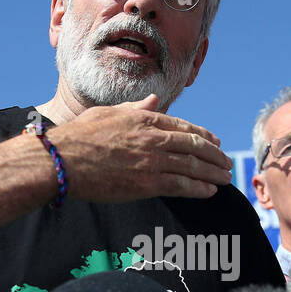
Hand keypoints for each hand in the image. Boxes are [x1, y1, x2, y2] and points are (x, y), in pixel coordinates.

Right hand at [48, 95, 232, 201]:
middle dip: (215, 156)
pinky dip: (199, 188)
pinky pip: (182, 186)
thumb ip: (135, 108)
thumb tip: (154, 100)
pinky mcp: (147, 183)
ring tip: (225, 179)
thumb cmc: (79, 137)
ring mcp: (152, 160)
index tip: (216, 143)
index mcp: (144, 119)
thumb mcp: (108, 113)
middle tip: (227, 163)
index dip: (204, 136)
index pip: (183, 126)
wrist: (63, 160)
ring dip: (213, 173)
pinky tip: (210, 191)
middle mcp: (153, 137)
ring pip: (193, 167)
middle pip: (195, 146)